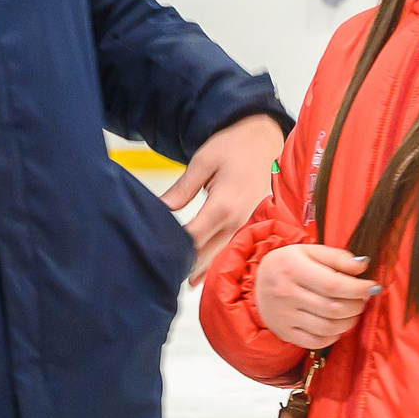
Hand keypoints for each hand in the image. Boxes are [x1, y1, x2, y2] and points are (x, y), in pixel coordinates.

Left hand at [163, 114, 283, 286]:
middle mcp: (237, 221)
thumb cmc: (236, 146)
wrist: (265, 138)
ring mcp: (246, 226)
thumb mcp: (203, 162)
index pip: (192, 237)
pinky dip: (211, 264)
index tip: (154, 252)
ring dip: (196, 269)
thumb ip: (181, 190)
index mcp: (224, 205)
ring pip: (217, 258)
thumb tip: (159, 209)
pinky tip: (196, 276)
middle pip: (204, 255)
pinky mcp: (249, 227)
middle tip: (158, 271)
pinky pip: (228, 251)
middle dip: (182, 264)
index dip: (172, 248)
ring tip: (173, 278)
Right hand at [254, 243, 380, 347]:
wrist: (255, 282)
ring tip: (353, 311)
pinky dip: (334, 336)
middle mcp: (286, 294)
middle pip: (333, 308)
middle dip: (356, 305)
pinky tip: (338, 325)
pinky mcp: (284, 333)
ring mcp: (284, 317)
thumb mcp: (309, 251)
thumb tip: (363, 267)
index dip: (358, 289)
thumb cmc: (287, 264)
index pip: (333, 285)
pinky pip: (316, 342)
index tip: (372, 287)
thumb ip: (337, 257)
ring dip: (349, 322)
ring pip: (327, 327)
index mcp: (292, 269)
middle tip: (362, 299)